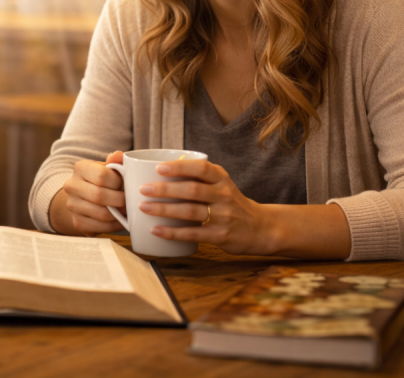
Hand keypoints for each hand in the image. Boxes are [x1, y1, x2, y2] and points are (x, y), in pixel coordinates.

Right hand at [58, 151, 127, 234]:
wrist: (84, 197)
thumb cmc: (103, 180)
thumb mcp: (109, 167)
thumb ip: (116, 161)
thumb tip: (118, 155)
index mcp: (80, 168)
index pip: (102, 175)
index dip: (118, 182)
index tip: (125, 185)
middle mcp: (71, 185)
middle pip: (100, 195)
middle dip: (120, 200)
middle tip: (130, 201)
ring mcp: (72, 205)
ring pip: (102, 214)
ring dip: (119, 214)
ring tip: (127, 210)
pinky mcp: (77, 222)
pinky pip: (100, 227)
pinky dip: (114, 226)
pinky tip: (119, 220)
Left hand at [138, 159, 273, 254]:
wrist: (260, 228)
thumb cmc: (230, 203)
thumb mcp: (221, 184)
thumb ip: (198, 177)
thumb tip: (159, 170)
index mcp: (221, 178)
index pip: (201, 168)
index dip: (180, 167)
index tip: (159, 168)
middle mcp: (224, 195)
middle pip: (192, 190)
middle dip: (165, 189)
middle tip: (143, 189)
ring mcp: (223, 216)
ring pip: (190, 211)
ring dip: (164, 210)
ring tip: (144, 207)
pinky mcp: (220, 235)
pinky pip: (193, 233)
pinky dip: (173, 233)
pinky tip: (156, 230)